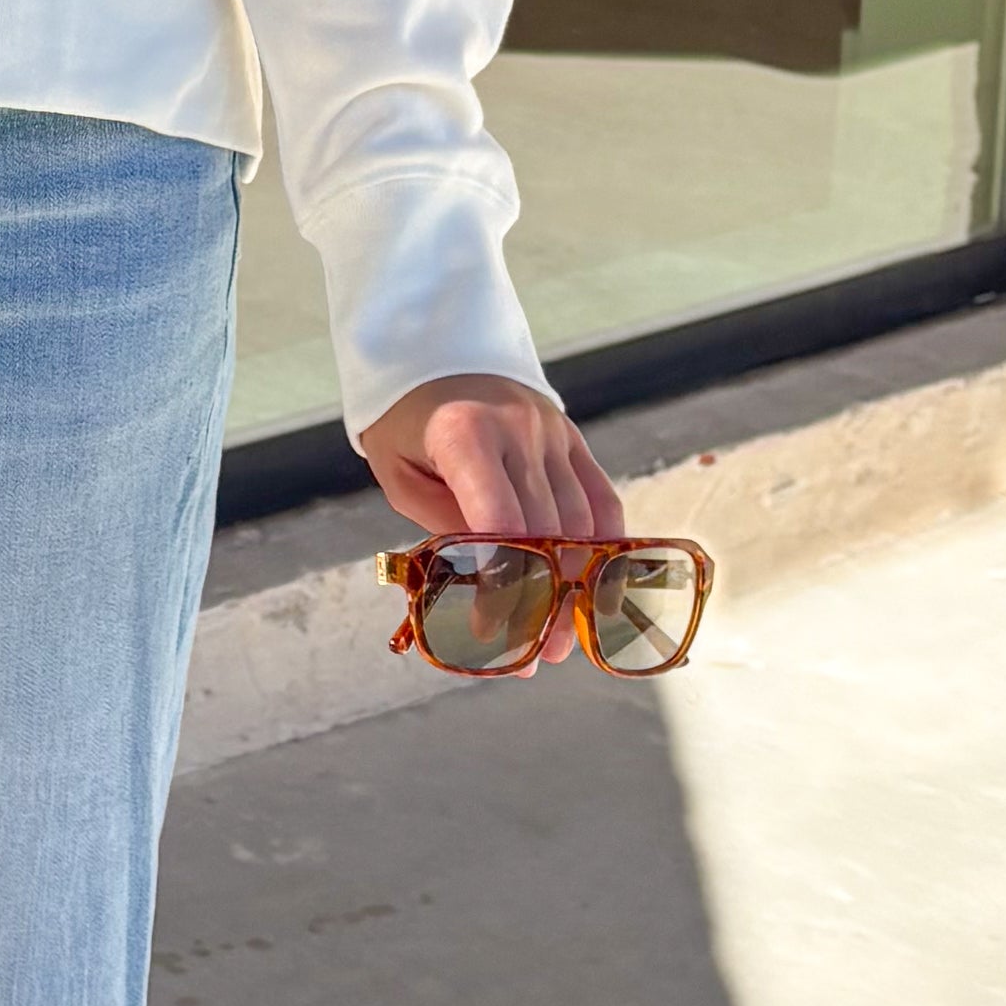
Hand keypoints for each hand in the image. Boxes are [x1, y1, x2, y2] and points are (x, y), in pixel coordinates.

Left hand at [352, 373, 626, 671]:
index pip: (500, 523)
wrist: (436, 349)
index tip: (494, 632)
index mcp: (465, 435)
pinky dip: (604, 548)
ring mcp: (553, 432)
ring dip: (575, 588)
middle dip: (543, 602)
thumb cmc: (406, 420)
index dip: (502, 585)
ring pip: (580, 522)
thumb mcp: (401, 473)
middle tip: (535, 656)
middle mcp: (519, 431)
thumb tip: (486, 589)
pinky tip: (595, 591)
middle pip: (546, 532)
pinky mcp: (572, 438)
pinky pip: (601, 498)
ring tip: (559, 639)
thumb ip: (443, 526)